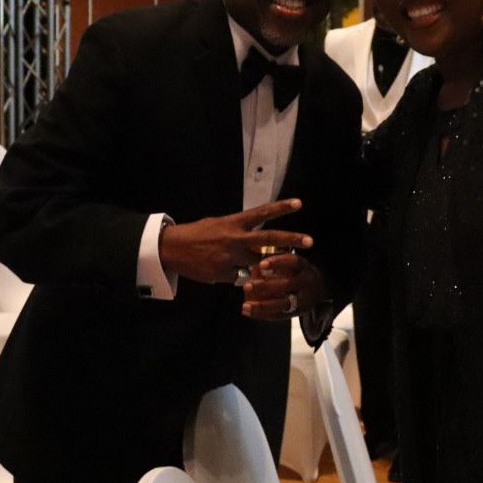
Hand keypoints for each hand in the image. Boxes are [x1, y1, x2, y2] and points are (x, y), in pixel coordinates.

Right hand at [158, 199, 312, 284]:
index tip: (299, 203)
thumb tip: (256, 241)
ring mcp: (231, 257)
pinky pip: (240, 278)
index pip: (261, 213)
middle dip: (291, 240)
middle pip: (269, 239)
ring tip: (274, 270)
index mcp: (234, 223)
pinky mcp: (224, 274)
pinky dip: (240, 277)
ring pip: (258, 264)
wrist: (172, 249)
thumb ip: (239, 231)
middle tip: (309, 241)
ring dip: (267, 268)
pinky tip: (230, 274)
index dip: (281, 208)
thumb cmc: (197, 234)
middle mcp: (235, 238)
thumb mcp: (219, 225)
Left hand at [241, 252, 325, 320]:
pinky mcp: (299, 312)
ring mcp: (305, 299)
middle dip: (265, 286)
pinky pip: (280, 315)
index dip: (277, 263)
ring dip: (262, 306)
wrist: (319, 288)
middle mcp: (307, 282)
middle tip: (246, 286)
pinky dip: (263, 315)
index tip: (261, 264)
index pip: (293, 262)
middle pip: (287, 285)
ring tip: (245, 306)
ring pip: (284, 304)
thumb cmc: (297, 272)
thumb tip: (251, 264)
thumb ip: (275, 262)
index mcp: (304, 266)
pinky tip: (248, 312)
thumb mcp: (291, 263)